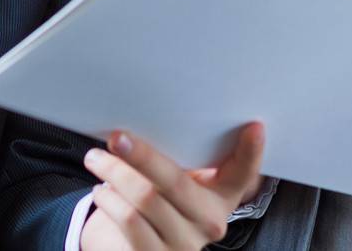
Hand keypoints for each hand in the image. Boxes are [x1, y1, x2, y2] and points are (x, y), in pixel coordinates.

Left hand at [79, 121, 264, 250]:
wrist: (139, 247)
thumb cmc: (160, 202)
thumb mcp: (178, 182)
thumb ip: (180, 157)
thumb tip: (155, 113)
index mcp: (222, 197)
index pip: (243, 174)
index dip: (252, 152)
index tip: (254, 127)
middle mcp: (209, 223)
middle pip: (176, 182)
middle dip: (143, 156)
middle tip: (117, 138)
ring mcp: (184, 243)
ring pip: (145, 199)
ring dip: (115, 174)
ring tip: (97, 160)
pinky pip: (129, 221)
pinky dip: (110, 200)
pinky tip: (102, 190)